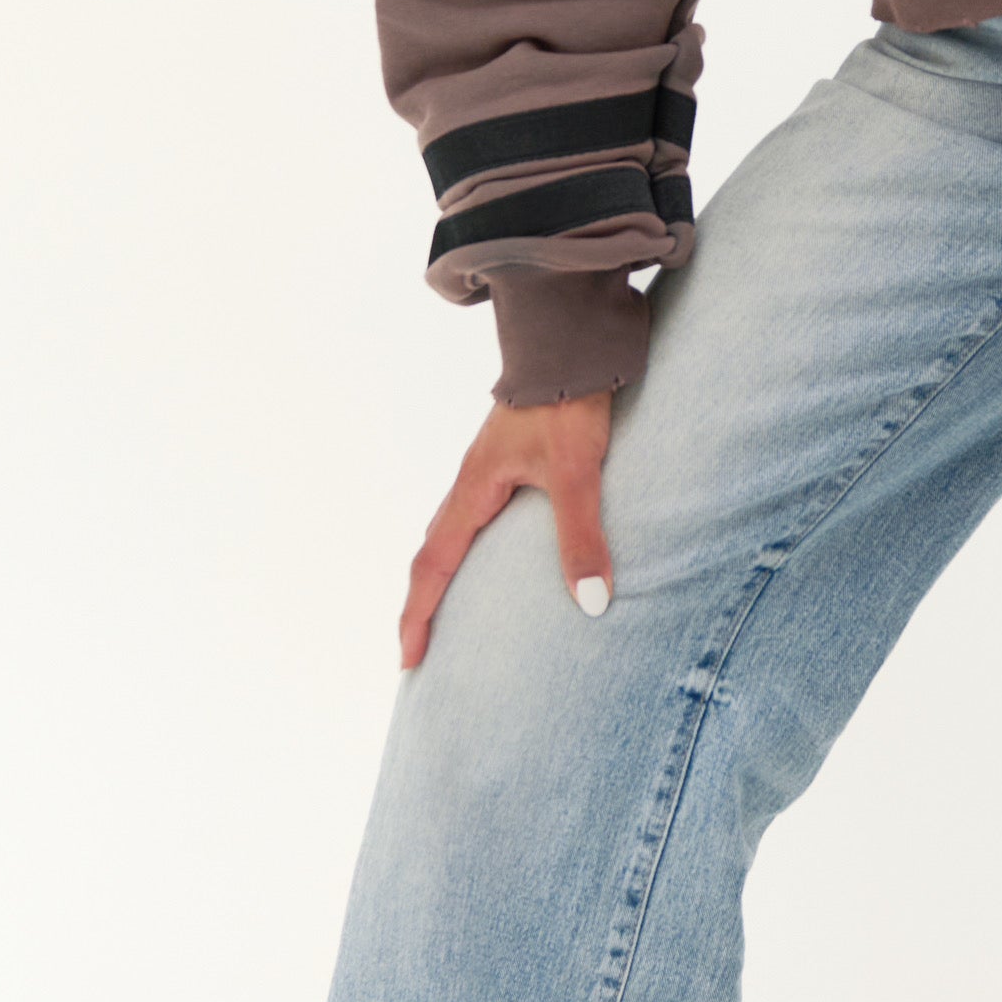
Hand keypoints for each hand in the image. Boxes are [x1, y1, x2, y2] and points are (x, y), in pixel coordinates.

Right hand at [399, 388, 615, 670]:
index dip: (418, 615)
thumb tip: (593, 604)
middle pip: (433, 554)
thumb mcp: (578, 472)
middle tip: (419, 651)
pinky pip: (478, 517)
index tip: (408, 659)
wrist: (571, 342)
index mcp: (473, 489)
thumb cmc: (569, 402)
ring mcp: (488, 470)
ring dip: (445, 576)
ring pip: (453, 533)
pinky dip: (473, 550)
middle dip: (423, 604)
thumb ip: (582, 536)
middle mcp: (471, 483)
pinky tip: (498, 559)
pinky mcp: (510, 459)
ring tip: (452, 616)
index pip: (433, 565)